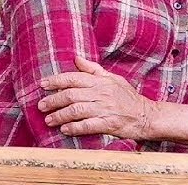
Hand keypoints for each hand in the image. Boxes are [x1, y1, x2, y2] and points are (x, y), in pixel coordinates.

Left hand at [38, 55, 154, 140]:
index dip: (56, 81)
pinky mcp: (109, 124)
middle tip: (41, 106)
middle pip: (71, 95)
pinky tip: (65, 129)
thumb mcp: (112, 78)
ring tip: (49, 120)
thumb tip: (76, 58)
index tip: (43, 85)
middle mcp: (101, 93)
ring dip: (60, 115)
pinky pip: (88, 125)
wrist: (146, 115)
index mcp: (100, 81)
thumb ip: (93, 69)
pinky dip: (75, 127)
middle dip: (53, 100)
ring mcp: (105, 109)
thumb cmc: (127, 97)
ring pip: (77, 110)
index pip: (74, 78)